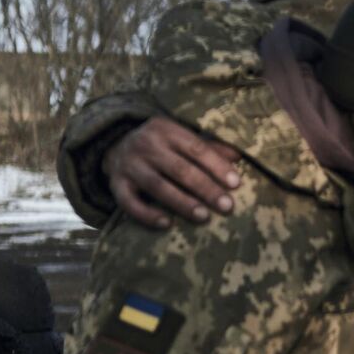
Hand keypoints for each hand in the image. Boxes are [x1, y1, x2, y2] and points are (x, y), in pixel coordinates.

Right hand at [105, 117, 241, 228]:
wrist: (116, 144)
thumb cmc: (161, 144)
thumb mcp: (181, 137)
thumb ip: (208, 147)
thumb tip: (238, 156)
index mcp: (166, 129)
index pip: (196, 148)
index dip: (217, 166)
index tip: (235, 184)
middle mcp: (146, 145)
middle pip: (179, 169)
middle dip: (205, 188)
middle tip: (227, 206)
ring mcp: (129, 165)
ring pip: (157, 186)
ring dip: (182, 203)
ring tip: (204, 216)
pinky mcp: (116, 184)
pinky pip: (129, 202)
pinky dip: (147, 215)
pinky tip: (166, 224)